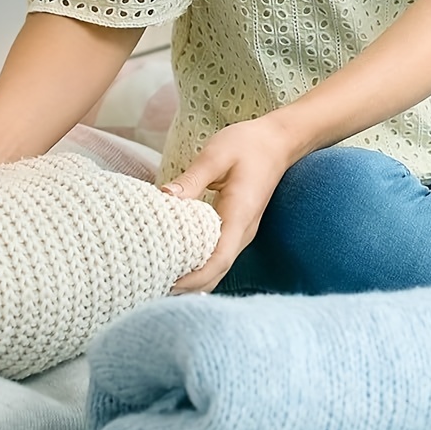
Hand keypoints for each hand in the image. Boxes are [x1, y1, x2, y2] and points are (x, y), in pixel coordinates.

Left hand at [165, 114, 302, 292]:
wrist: (279, 141)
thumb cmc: (249, 145)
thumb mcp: (217, 155)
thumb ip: (191, 179)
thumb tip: (162, 199)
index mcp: (239, 215)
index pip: (219, 260)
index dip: (193, 278)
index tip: (166, 283)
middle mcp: (243, 231)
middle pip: (217, 273)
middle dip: (187, 287)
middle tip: (151, 287)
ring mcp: (242, 232)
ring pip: (218, 268)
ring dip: (192, 279)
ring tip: (159, 279)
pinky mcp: (237, 229)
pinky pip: (218, 257)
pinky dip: (199, 267)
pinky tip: (177, 263)